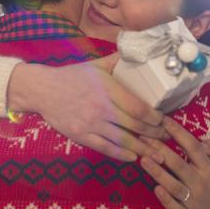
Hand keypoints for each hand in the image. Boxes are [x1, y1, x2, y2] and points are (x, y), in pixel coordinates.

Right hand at [7, 53, 165, 161]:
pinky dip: (121, 154)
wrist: (42, 90)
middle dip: (154, 133)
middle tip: (166, 136)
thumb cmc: (72, 76)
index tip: (163, 120)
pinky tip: (133, 157)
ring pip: (123, 140)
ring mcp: (90, 124)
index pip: (137, 107)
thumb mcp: (96, 64)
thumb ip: (118, 60)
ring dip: (143, 148)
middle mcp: (100, 108)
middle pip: (134, 125)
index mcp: (107, 89)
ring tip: (157, 153)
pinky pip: (105, 148)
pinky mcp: (80, 135)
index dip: (154, 117)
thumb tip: (138, 52)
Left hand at [139, 116, 209, 208]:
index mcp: (207, 167)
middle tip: (143, 138)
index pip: (193, 147)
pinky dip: (165, 199)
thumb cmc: (208, 181)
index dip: (178, 132)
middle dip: (161, 150)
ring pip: (174, 186)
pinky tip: (155, 188)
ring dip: (158, 173)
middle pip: (179, 165)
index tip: (162, 120)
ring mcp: (193, 200)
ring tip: (143, 160)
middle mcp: (200, 182)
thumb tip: (201, 139)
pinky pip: (174, 207)